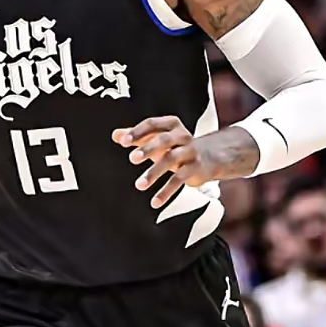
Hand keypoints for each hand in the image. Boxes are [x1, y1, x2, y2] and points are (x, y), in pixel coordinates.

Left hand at [113, 119, 255, 209]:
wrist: (209, 157)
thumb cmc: (176, 146)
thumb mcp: (157, 139)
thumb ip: (137, 137)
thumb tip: (116, 135)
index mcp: (171, 125)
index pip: (152, 124)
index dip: (138, 132)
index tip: (123, 141)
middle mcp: (182, 136)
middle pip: (164, 140)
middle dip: (148, 148)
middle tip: (132, 158)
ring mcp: (190, 152)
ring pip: (171, 159)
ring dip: (154, 172)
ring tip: (139, 185)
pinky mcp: (195, 169)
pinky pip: (179, 180)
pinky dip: (166, 192)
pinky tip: (155, 202)